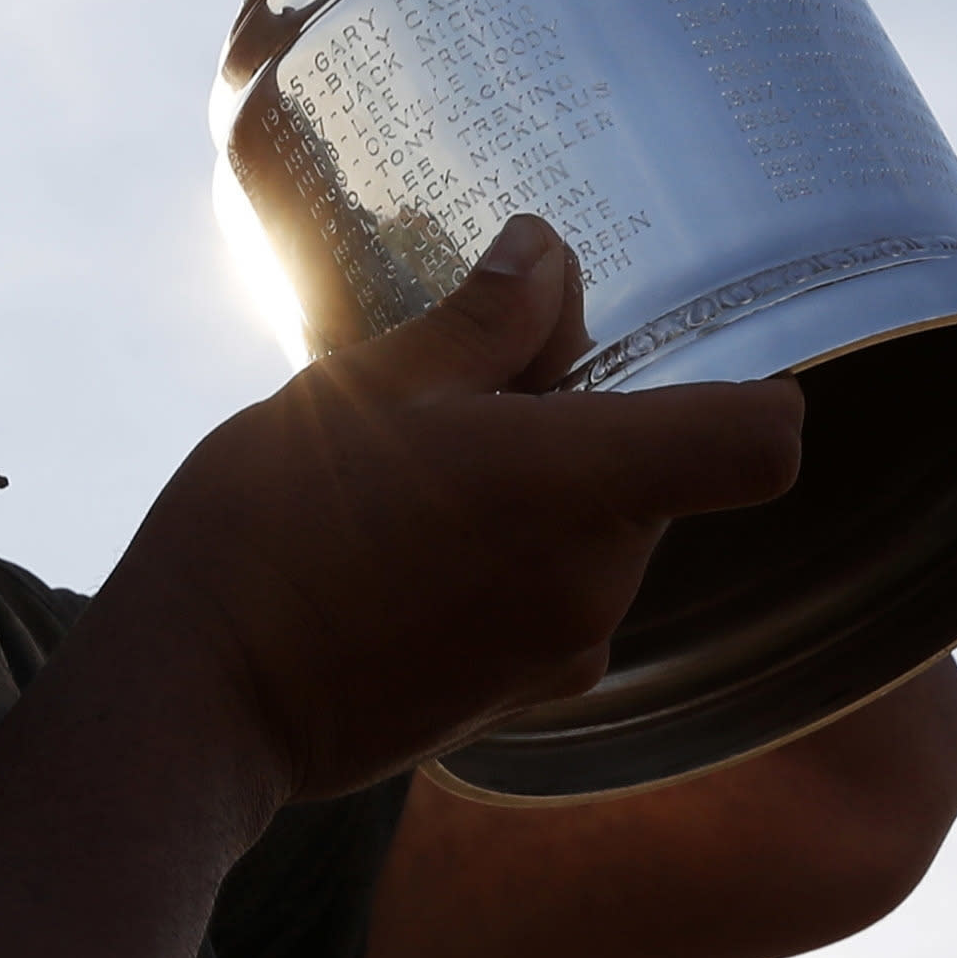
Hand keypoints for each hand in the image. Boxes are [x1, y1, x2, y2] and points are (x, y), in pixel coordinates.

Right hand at [100, 216, 807, 800]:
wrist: (198, 700)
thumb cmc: (275, 525)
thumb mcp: (373, 384)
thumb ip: (486, 322)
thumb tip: (550, 257)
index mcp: (580, 485)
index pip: (758, 440)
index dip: (755, 389)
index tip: (685, 354)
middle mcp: (599, 580)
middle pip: (656, 471)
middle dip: (583, 417)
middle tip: (458, 387)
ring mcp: (562, 652)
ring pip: (596, 534)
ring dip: (536, 490)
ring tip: (408, 469)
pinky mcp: (517, 700)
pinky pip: (550, 600)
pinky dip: (504, 560)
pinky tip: (398, 545)